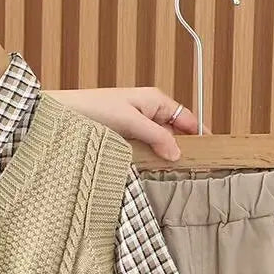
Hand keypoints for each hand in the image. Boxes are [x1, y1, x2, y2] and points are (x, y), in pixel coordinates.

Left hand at [46, 87, 200, 160]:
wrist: (62, 113)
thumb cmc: (93, 109)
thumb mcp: (130, 122)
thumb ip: (156, 136)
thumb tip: (177, 153)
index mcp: (155, 100)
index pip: (186, 118)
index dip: (199, 135)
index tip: (210, 153)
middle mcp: (147, 110)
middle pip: (174, 132)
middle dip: (181, 149)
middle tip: (191, 170)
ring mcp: (135, 124)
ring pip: (158, 142)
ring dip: (163, 155)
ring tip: (171, 173)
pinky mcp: (122, 136)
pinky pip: (143, 148)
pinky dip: (148, 158)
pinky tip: (149, 169)